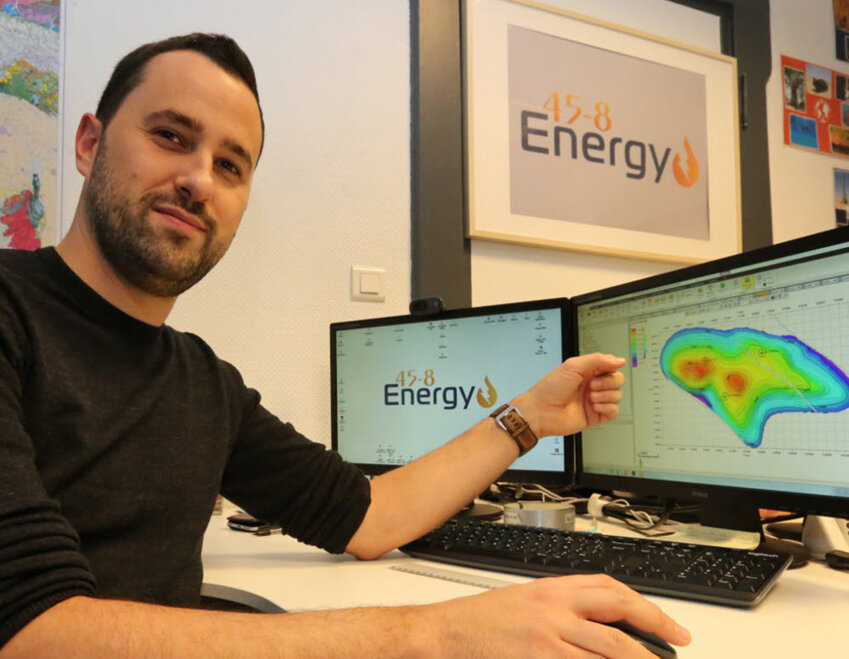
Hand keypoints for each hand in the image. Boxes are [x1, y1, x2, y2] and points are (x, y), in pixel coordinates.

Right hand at [423, 574, 690, 657]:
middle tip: (676, 648)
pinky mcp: (537, 657)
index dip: (646, 608)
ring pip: (607, 648)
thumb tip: (604, 624)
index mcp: (552, 588)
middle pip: (617, 617)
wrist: (446, 632)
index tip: (669, 627)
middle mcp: (553, 606)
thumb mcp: (526, 600)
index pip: (610, 590)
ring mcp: (546, 634)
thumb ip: (563, 607)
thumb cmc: (482, 620)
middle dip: (654, 632)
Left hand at [515, 353, 625, 437]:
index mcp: (587, 371)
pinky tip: (595, 407)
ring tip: (590, 398)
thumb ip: (597, 360)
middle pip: (617, 380)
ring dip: (605, 395)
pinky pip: (614, 412)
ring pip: (617, 395)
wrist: (541, 412)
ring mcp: (595, 400)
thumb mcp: (573, 366)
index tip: (606, 368)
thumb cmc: (550, 389)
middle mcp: (592, 385)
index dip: (611, 367)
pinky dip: (607, 408)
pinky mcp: (596, 416)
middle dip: (608, 382)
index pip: (610, 365)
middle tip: (592, 386)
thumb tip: (619, 360)